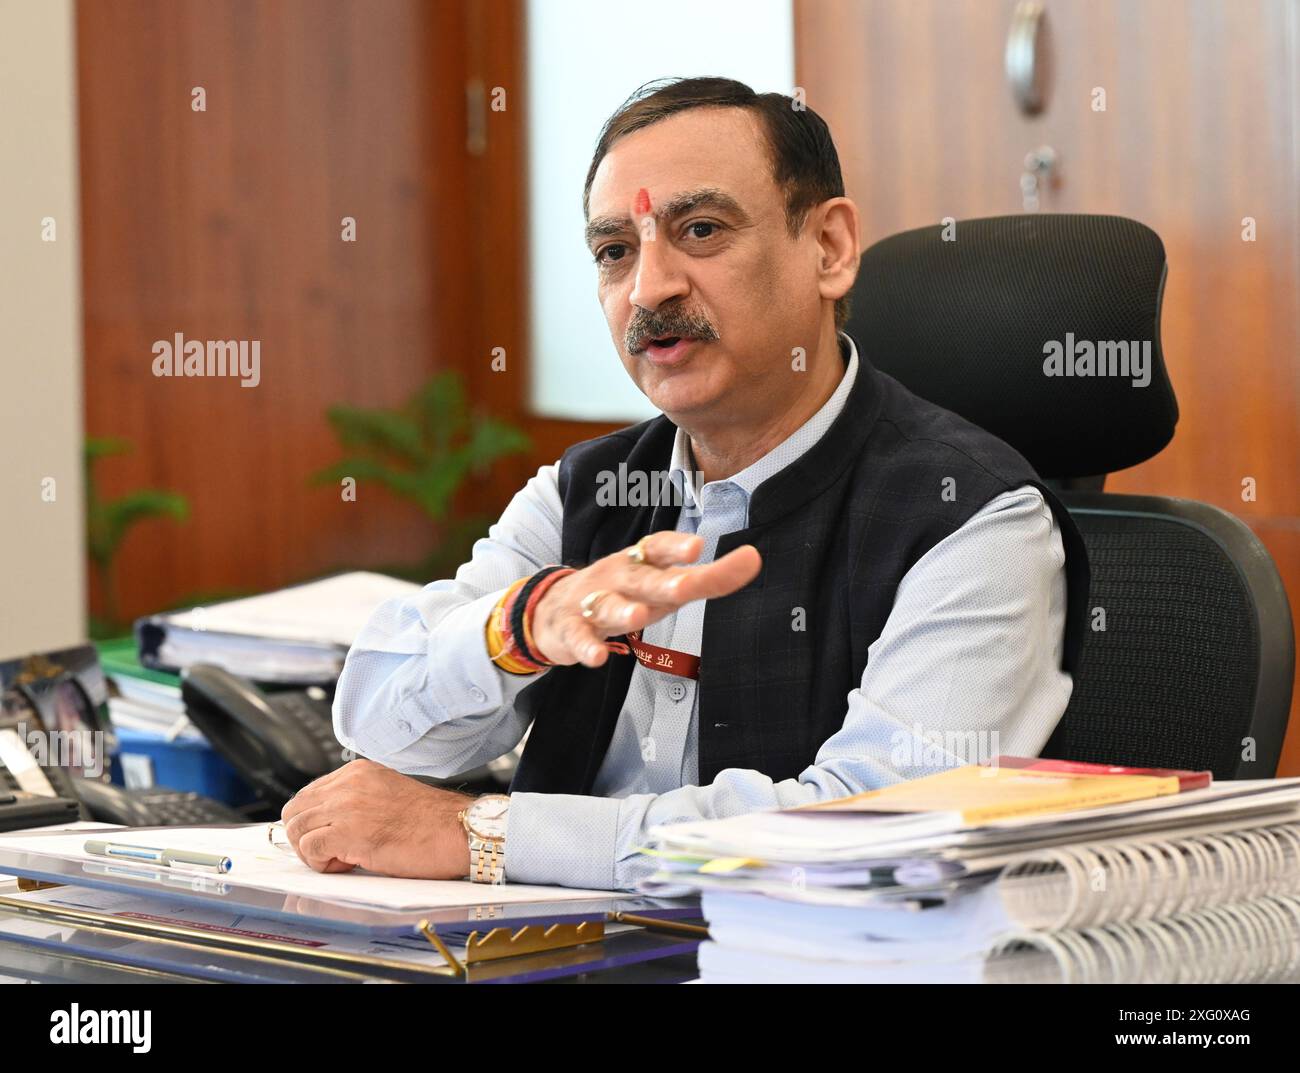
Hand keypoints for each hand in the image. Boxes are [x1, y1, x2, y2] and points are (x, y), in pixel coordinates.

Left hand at [280, 758, 473, 878]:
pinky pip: (309, 850)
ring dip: (313, 852)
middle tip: (331, 852)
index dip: (314, 821)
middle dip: (305, 836)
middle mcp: (348, 783)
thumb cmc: (431, 822)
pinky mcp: (346, 832)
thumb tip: (329, 823)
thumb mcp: (387, 795)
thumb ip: (358, 800)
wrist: (456, 830)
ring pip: (296, 830)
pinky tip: (348, 864)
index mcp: (358, 772)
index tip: (329, 837)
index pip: (309, 794)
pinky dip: (322, 864)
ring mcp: (345, 806)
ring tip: (343, 859)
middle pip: (294, 810)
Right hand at [530, 531, 761, 667]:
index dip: (676, 547)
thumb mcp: (665, 584)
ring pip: (606, 605)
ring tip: (638, 617)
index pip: (658, 548)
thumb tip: (754, 559)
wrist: (553, 609)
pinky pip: (578, 637)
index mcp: (641, 563)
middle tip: (684, 586)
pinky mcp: (570, 630)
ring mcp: (592, 602)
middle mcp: (617, 578)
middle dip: (660, 582)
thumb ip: (709, 577)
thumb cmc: (624, 593)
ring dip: (621, 611)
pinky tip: (597, 658)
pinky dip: (586, 647)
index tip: (698, 547)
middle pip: (639, 578)